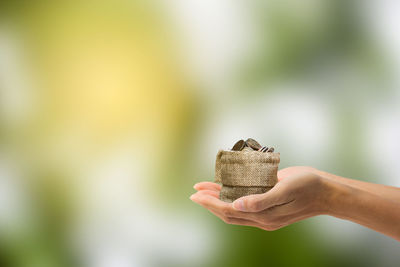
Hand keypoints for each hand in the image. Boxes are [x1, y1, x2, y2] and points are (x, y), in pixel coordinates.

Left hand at [190, 168, 330, 230]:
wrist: (326, 191)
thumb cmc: (308, 188)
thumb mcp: (285, 190)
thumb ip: (261, 200)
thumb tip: (236, 205)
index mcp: (264, 216)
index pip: (229, 210)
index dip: (210, 203)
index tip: (196, 194)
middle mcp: (262, 216)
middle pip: (228, 211)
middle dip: (209, 202)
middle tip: (194, 192)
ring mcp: (265, 211)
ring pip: (234, 207)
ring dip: (218, 198)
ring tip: (204, 189)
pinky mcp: (268, 203)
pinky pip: (244, 202)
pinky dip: (232, 195)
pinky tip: (225, 187)